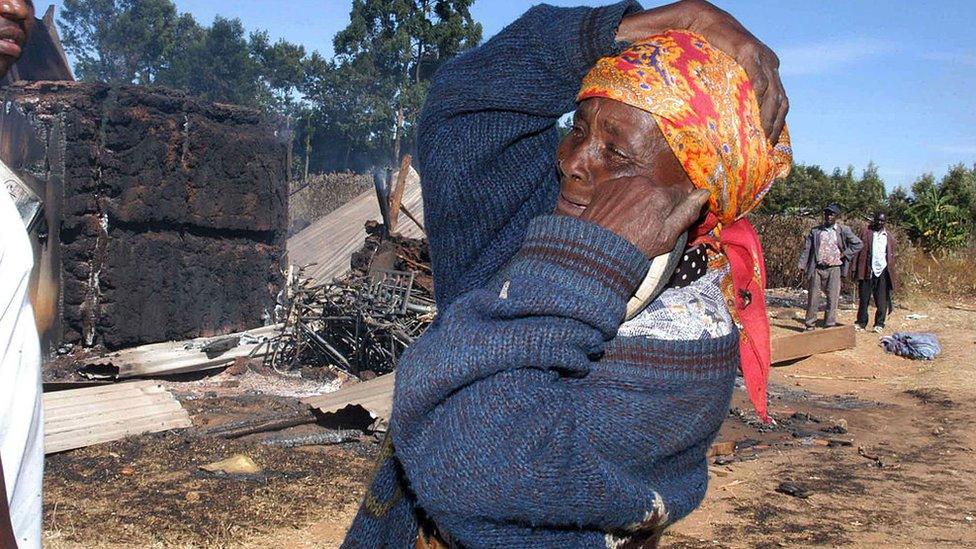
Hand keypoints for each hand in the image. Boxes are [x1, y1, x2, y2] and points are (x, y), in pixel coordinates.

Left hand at [580, 177, 708, 257]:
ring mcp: (623, 182)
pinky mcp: (606, 186)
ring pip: (639, 188)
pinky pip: (621, 189)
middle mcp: (644, 183)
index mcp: (662, 196)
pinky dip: (621, 199)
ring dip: (638, 200)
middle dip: (656, 203)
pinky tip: (617, 216)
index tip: (666, 222)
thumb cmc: (635, 248)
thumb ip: (687, 213)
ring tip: (629, 222)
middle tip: (645, 226)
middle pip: (659, 190)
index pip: (680, 194)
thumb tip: (704, 193)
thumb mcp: (667, 238)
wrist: (596, 250)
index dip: (675, 208)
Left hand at [616, 0, 787, 142]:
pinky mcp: (753, 62)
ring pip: (775, 82)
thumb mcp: (646, 24)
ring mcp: (751, 48)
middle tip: (761, 138)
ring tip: (768, 142)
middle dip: (768, 107)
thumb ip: (638, 33)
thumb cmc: (654, 24)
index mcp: (717, 26)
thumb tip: (622, 44)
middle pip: (768, 72)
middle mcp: (741, 36)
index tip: (752, 112)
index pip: (747, 54)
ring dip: (776, 112)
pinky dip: (776, 110)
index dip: (755, 83)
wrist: (672, 16)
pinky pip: (773, 86)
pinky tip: (770, 134)